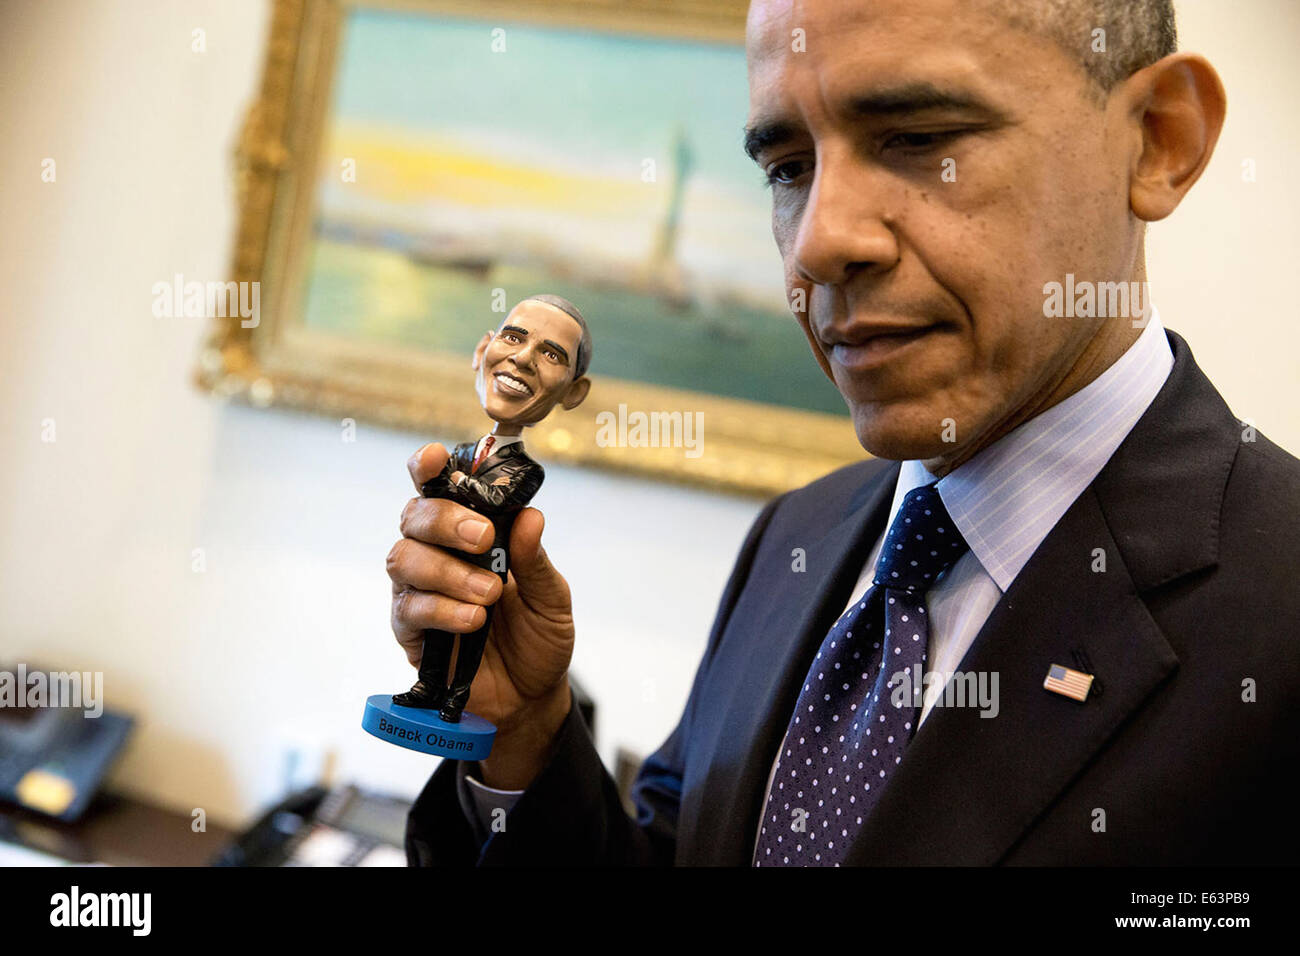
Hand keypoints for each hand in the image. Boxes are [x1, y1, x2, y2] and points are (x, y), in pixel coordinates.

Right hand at [388, 443, 574, 788]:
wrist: (531, 697)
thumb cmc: (538, 637)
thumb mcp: (552, 598)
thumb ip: (535, 560)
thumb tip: (531, 516)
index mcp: (470, 533)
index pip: (439, 489)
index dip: (428, 469)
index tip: (437, 459)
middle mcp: (437, 554)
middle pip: (414, 516)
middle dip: (445, 520)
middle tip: (484, 537)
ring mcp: (420, 591)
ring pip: (403, 558)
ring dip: (447, 570)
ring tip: (489, 594)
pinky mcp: (411, 630)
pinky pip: (409, 608)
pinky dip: (443, 609)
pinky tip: (474, 619)